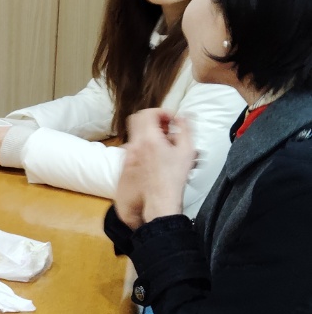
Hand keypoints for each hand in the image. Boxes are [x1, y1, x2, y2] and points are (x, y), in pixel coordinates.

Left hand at [114, 110, 196, 227]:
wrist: (159, 200)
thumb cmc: (174, 177)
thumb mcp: (187, 150)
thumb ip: (185, 128)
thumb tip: (181, 117)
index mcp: (149, 138)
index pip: (148, 113)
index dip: (161, 112)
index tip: (172, 120)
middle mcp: (135, 144)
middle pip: (137, 119)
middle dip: (152, 119)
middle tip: (166, 127)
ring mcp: (129, 154)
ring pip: (135, 133)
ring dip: (148, 131)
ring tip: (165, 141)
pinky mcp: (127, 164)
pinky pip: (134, 146)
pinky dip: (144, 143)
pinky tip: (157, 154)